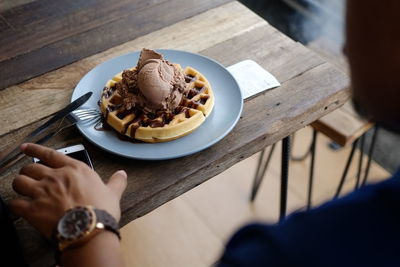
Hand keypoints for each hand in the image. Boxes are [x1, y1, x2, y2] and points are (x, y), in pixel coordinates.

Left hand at [9, 143, 126, 239]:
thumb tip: (122, 174)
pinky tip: (18, 207)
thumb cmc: (101, 210)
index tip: (25, 147)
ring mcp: (42, 192)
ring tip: (22, 189)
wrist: (89, 229)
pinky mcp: (32, 209)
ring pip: (19, 182)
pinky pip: (15, 204)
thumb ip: (116, 182)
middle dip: (28, 172)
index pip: (50, 154)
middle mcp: (55, 177)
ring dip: (19, 185)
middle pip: (31, 168)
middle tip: (29, 176)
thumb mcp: (113, 193)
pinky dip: (15, 205)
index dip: (35, 149)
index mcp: (74, 169)